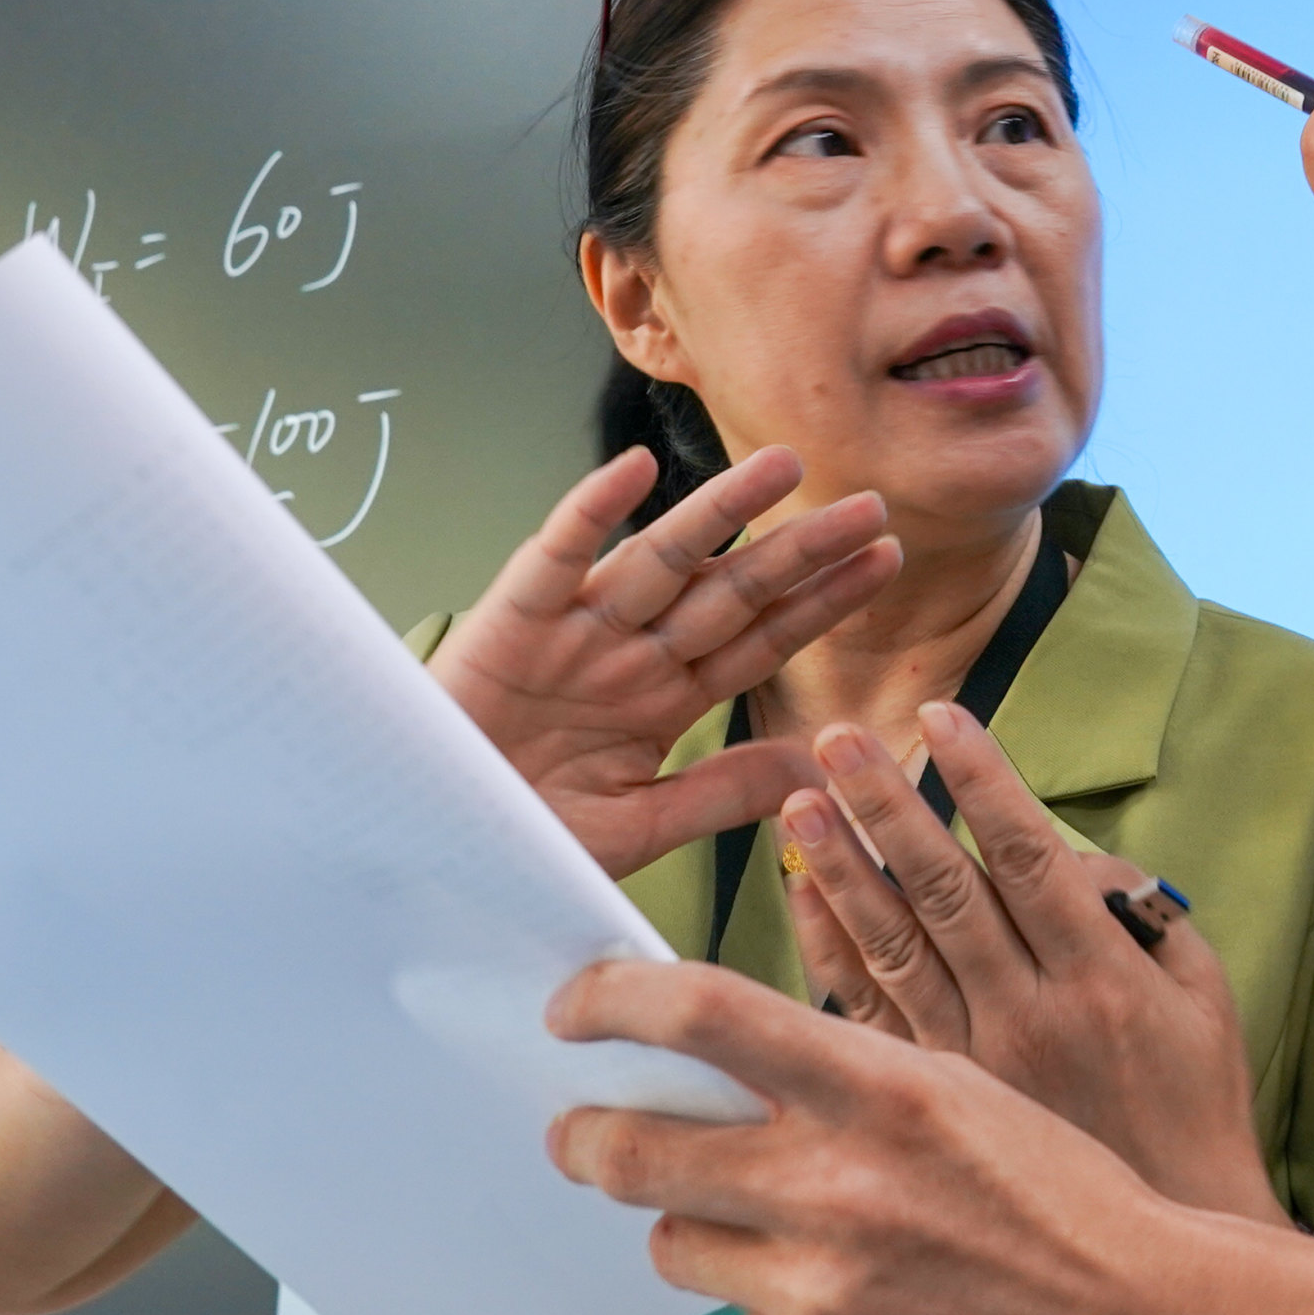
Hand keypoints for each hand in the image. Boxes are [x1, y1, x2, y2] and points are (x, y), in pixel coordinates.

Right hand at [432, 444, 898, 879]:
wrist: (427, 847)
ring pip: (662, 559)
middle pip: (732, 591)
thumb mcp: (639, 826)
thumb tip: (820, 770)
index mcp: (665, 699)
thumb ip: (723, 792)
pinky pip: (557, 558)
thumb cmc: (524, 835)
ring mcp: (575, 633)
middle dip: (801, 550)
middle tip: (872, 506)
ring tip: (786, 467)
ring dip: (723, 512)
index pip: (762, 641)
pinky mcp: (512, 623)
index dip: (822, 602)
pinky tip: (636, 470)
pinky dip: (592, 514)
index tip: (886, 562)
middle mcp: (631, 654)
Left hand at [546, 959, 1257, 1314]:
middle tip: (578, 1131)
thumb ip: (843, 1072)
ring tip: (767, 1222)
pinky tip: (856, 1300)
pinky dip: (778, 1304)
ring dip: (697, 1224)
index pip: (705, 1015)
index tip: (577, 1005)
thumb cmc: (1063, 1197)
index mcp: (878, 1089)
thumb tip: (727, 1059)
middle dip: (589, 1136)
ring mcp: (820, 1290)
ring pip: (678, 1243)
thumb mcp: (960, 1088)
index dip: (615, 1001)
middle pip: (636, 1149)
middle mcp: (834, 1186)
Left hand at [778, 702, 1278, 1222]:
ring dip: (841, 871)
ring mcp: (969, 1073)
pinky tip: (799, 904)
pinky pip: (859, 1032)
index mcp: (1098, 982)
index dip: (974, 780)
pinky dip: (826, 963)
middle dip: (882, 808)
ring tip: (798, 804)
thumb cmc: (1187, 1125)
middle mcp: (1025, 1021)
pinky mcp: (927, 1119)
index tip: (936, 716)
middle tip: (833, 740)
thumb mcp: (1202, 1005)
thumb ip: (1144, 915)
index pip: (1025, 856)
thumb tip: (1075, 853)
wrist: (1155, 1294)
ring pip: (892, 951)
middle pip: (940, 893)